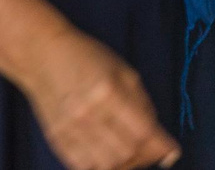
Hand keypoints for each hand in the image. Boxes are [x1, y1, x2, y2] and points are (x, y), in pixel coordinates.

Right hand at [0, 0, 177, 169]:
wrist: (43, 55)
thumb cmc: (87, 57)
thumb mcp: (124, 71)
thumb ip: (143, 104)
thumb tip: (159, 138)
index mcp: (109, 92)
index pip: (142, 132)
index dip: (162, 146)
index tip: (172, 151)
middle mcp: (88, 115)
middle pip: (126, 153)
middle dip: (146, 157)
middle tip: (151, 150)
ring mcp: (70, 130)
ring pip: (106, 166)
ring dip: (125, 165)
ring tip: (131, 155)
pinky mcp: (56, 140)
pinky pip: (83, 167)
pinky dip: (101, 166)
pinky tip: (109, 156)